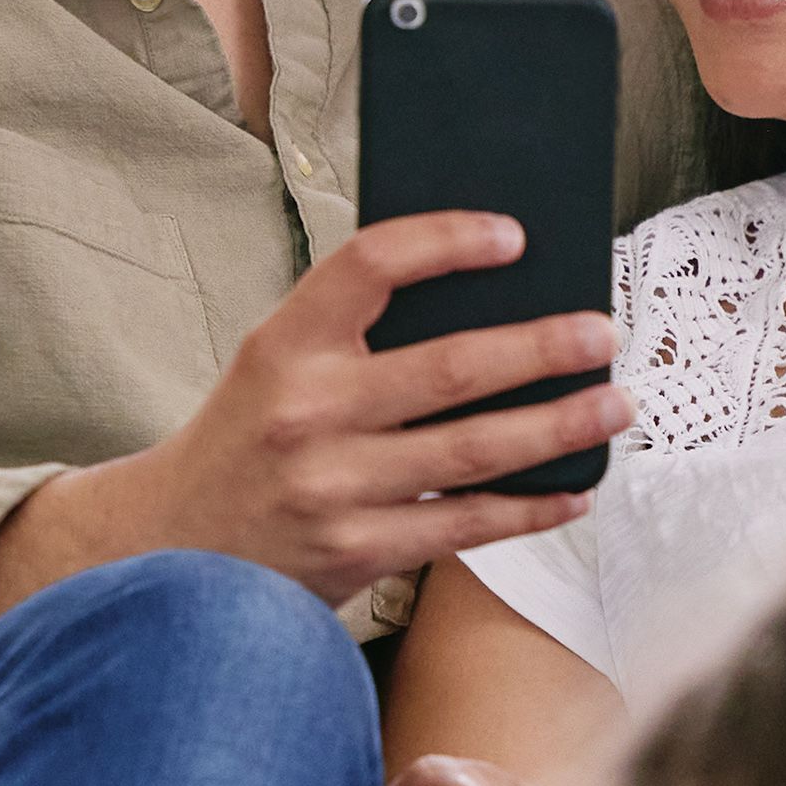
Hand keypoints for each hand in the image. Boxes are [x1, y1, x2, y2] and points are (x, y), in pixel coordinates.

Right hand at [0, 211, 629, 614]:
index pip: (371, 265)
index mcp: (284, 344)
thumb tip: (489, 302)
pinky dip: (530, 508)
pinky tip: (574, 489)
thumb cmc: (247, 442)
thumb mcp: (274, 366)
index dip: (447, 241)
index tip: (513, 235)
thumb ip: (355, 336)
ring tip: (614, 403)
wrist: (170, 549)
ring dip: (559, 427)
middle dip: (543, 347)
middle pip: (451, 366)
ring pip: (474, 450)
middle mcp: (308, 411)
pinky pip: (466, 524)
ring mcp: (334, 486)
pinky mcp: (358, 550)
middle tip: (602, 332)